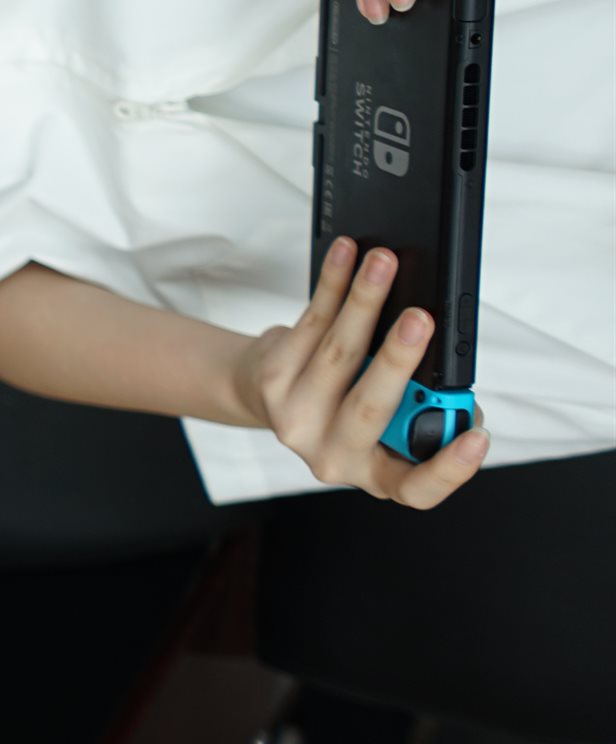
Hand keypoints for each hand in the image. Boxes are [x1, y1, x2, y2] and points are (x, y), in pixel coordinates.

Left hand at [233, 236, 488, 506]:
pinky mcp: (274, 379)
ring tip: (384, 264)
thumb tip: (449, 375)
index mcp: (375, 471)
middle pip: (369, 408)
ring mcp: (296, 419)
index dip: (449, 467)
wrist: (266, 393)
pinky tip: (348, 256)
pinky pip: (310, 324)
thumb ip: (422, 407)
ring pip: (337, 353)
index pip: (417, 488)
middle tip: (421, 321)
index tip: (478, 436)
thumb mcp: (391, 422)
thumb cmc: (349, 404)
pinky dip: (332, 285)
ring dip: (364, 301)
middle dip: (398, 359)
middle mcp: (332, 454)